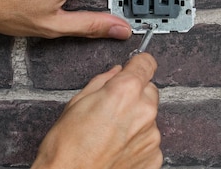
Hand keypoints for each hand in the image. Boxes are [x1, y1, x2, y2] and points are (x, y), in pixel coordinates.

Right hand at [32, 54, 161, 168]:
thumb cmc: (66, 148)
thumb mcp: (76, 103)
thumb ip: (102, 82)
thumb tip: (115, 73)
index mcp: (126, 91)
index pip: (146, 63)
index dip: (138, 64)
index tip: (134, 67)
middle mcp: (145, 110)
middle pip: (149, 91)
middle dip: (135, 95)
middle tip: (112, 109)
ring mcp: (151, 136)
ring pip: (149, 117)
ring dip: (136, 120)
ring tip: (111, 134)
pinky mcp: (154, 156)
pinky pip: (149, 140)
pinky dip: (137, 142)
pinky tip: (117, 149)